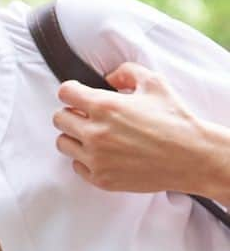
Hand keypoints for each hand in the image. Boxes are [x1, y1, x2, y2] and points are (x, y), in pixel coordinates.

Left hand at [52, 63, 207, 193]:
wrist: (192, 157)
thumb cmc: (175, 120)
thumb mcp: (154, 83)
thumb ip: (125, 72)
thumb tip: (107, 78)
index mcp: (104, 107)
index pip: (65, 93)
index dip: (72, 91)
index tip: (78, 95)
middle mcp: (94, 133)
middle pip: (59, 118)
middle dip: (71, 113)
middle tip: (87, 115)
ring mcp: (96, 158)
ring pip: (63, 143)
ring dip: (74, 136)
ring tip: (94, 135)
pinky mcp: (100, 178)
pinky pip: (76, 165)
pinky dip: (85, 159)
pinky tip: (102, 153)